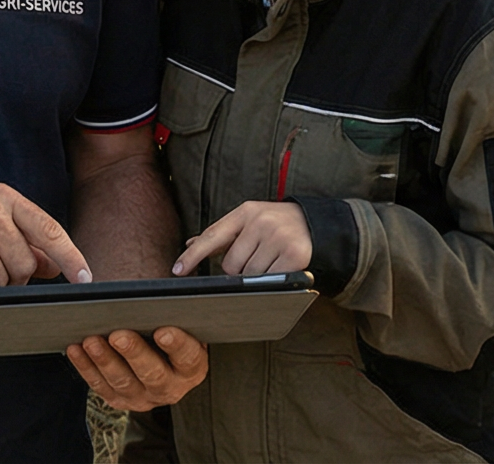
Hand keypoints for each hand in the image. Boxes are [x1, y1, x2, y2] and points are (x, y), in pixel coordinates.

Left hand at [67, 326, 208, 410]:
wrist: (159, 354)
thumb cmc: (171, 329)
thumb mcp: (181, 323)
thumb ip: (173, 313)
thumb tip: (152, 296)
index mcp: (192, 368)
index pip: (188, 357)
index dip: (177, 345)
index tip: (163, 332)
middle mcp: (170, 388)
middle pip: (153, 374)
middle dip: (134, 354)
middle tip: (118, 335)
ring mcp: (143, 397)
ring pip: (123, 382)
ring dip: (105, 361)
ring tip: (91, 341)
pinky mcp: (119, 400)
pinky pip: (100, 385)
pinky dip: (86, 367)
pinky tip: (76, 348)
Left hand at [171, 201, 311, 276]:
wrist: (316, 224)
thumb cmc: (275, 225)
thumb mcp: (249, 221)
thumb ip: (221, 234)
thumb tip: (190, 242)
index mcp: (245, 212)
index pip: (213, 235)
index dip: (193, 254)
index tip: (178, 270)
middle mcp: (261, 221)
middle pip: (230, 265)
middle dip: (239, 269)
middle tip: (257, 258)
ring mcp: (278, 237)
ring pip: (249, 276)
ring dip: (256, 276)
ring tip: (270, 260)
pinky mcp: (294, 254)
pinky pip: (269, 280)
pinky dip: (272, 279)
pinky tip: (281, 267)